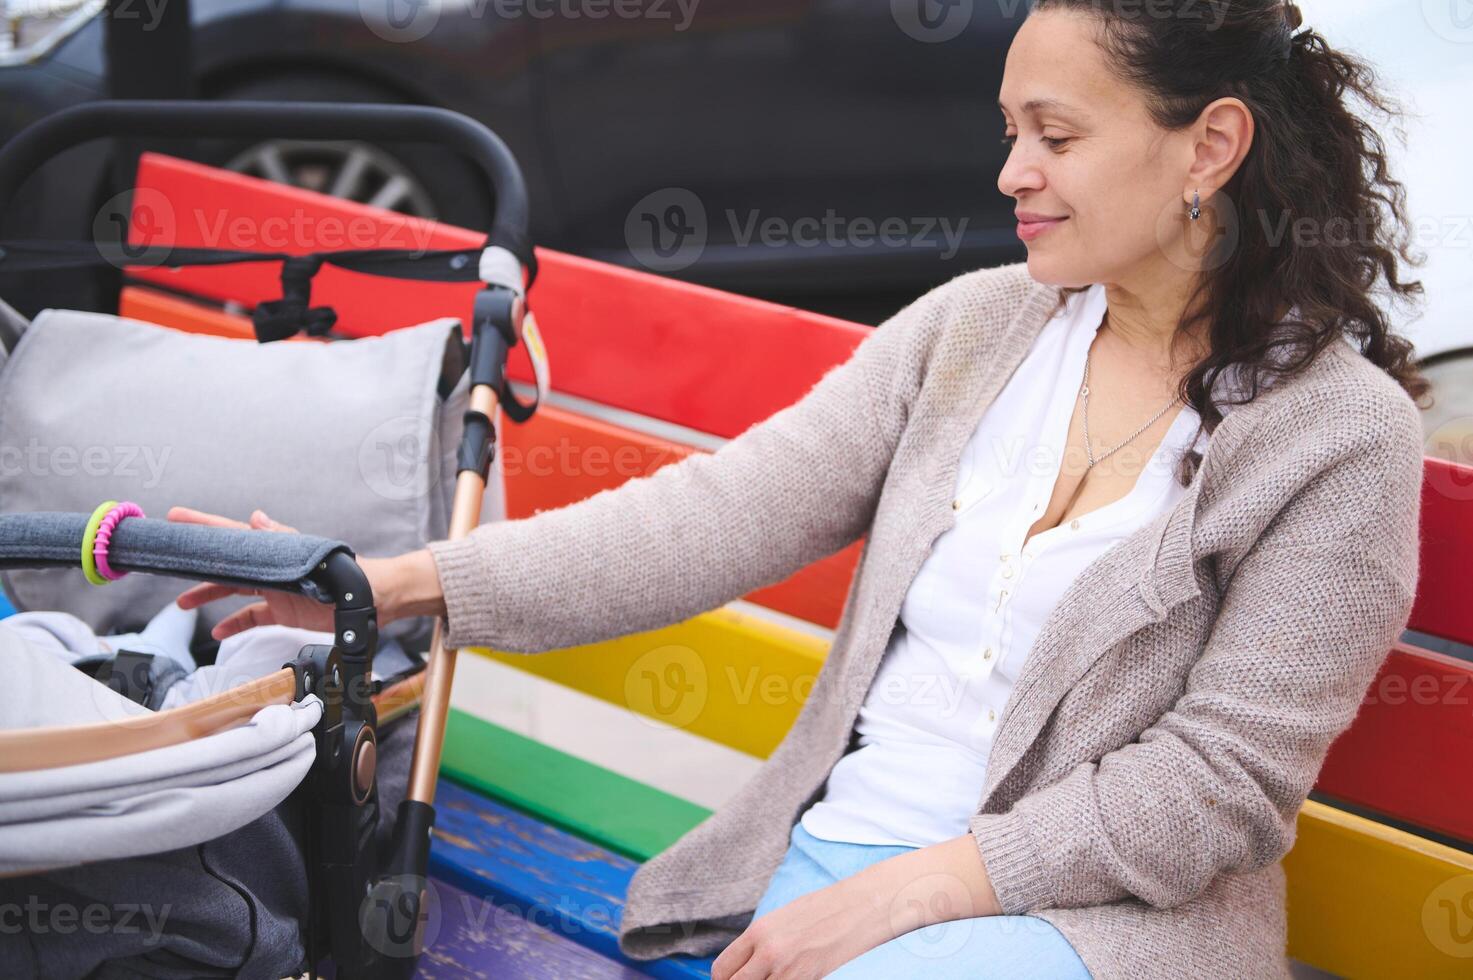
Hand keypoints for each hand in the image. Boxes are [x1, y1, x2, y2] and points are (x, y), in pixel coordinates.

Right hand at [168, 505, 391, 639]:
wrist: (373, 601)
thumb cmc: (348, 575)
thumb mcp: (312, 559)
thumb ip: (283, 540)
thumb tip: (255, 517)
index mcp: (274, 550)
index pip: (233, 534)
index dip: (204, 525)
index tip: (175, 516)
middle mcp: (270, 568)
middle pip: (225, 564)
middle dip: (196, 562)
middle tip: (167, 560)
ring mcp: (275, 590)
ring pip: (233, 591)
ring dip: (208, 595)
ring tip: (182, 603)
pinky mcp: (283, 612)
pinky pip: (252, 617)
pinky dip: (234, 624)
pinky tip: (218, 632)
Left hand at [711, 877, 890, 979]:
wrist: (858, 908)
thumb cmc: (822, 910)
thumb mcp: (782, 919)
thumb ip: (760, 942)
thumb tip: (745, 964)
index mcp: (758, 931)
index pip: (722, 969)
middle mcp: (768, 952)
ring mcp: (787, 969)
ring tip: (772, 978)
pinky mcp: (807, 979)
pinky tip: (790, 978)